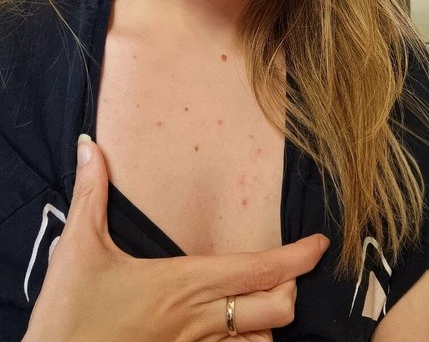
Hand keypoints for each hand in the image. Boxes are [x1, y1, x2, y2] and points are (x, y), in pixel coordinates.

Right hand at [23, 135, 328, 341]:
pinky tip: (238, 332)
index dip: (298, 257)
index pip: (259, 269)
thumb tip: (90, 145)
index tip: (320, 244)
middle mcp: (199, 320)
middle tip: (288, 268)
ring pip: (261, 341)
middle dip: (292, 288)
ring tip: (265, 297)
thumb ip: (91, 193)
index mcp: (184, 284)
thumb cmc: (69, 317)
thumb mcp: (79, 248)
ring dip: (270, 319)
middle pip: (276, 310)